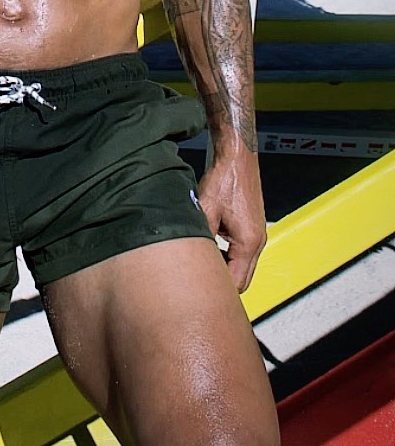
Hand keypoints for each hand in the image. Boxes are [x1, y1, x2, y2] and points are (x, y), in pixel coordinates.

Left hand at [197, 151, 266, 291]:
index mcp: (248, 242)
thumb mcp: (205, 210)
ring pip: (243, 266)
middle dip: (222, 281)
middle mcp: (258, 241)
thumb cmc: (224, 179)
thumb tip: (188, 257)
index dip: (218, 289)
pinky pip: (242, 253)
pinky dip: (228, 255)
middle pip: (243, 279)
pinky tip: (211, 246)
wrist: (237, 156)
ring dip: (224, 267)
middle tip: (198, 278)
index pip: (237, 283)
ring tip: (202, 261)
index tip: (200, 289)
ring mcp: (257, 235)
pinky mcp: (253, 227)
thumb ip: (200, 237)